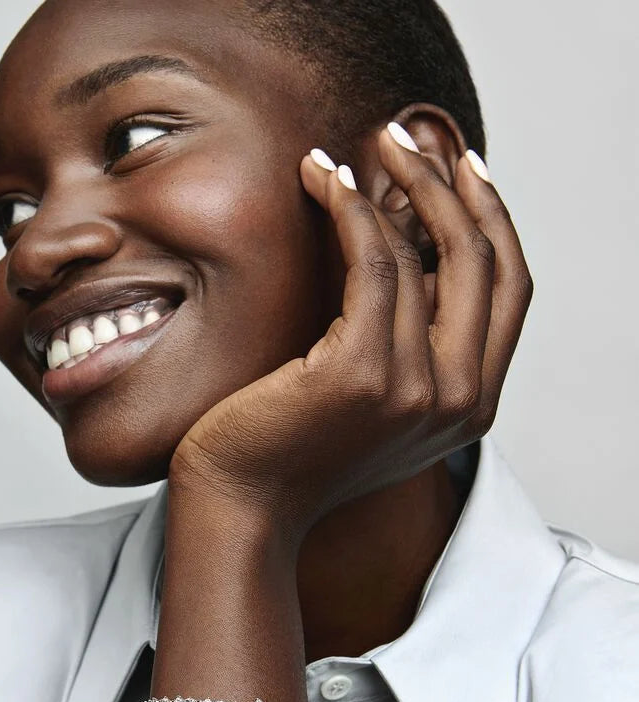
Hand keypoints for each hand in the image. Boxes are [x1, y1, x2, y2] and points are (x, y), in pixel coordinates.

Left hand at [169, 123, 533, 546]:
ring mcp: (417, 390)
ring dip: (393, 185)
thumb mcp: (373, 400)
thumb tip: (415, 251)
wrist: (245, 508)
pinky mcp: (363, 374)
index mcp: (472, 407)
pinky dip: (349, 210)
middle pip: (485, 261)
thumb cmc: (294, 450)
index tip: (463, 168)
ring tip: (350, 152)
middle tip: (404, 138)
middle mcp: (459, 401)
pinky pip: (373, 263)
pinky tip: (321, 180)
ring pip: (426, 254)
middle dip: (450, 185)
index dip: (493, 219)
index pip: (509, 290)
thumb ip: (412, 343)